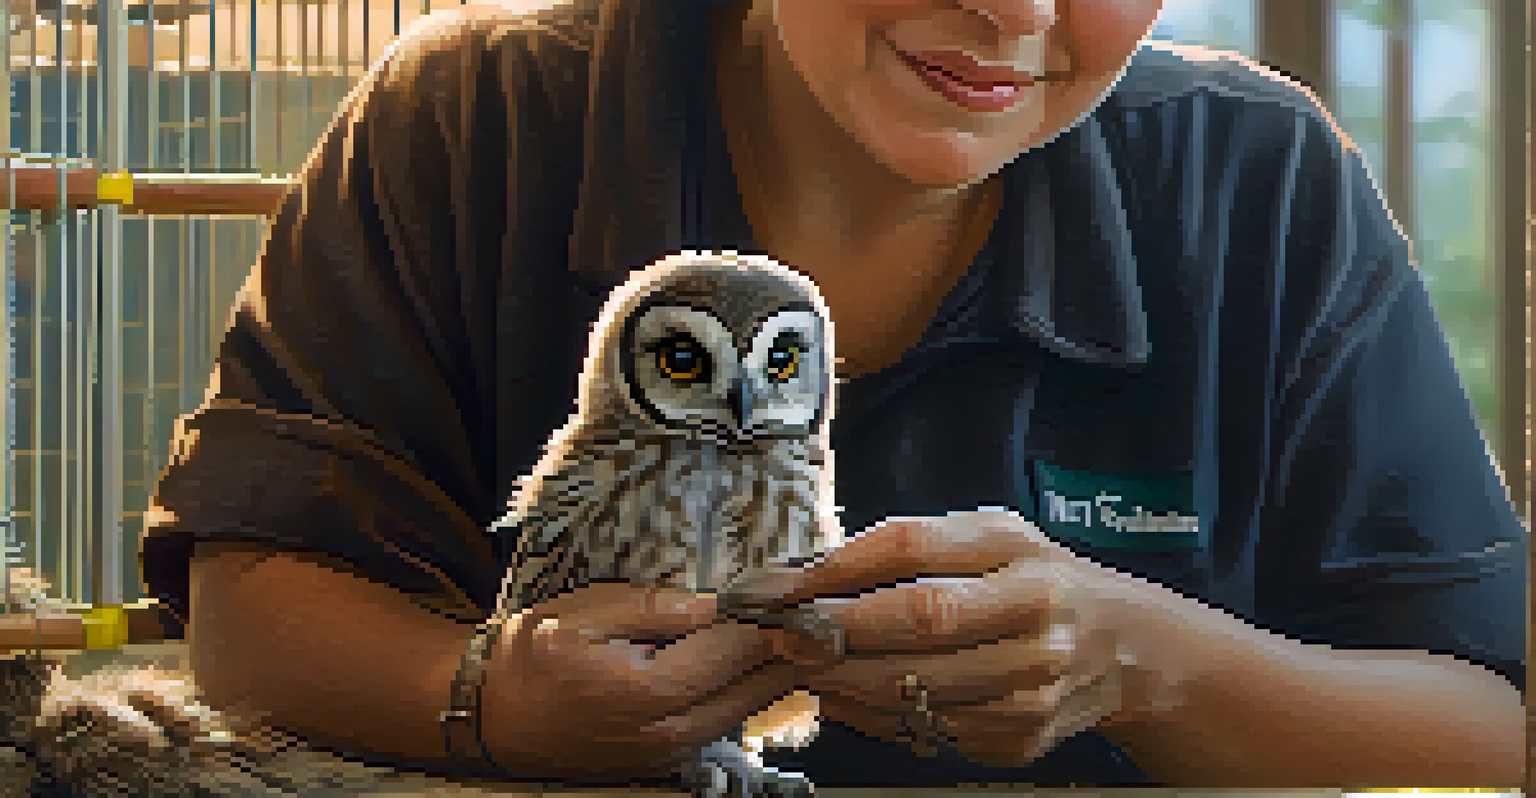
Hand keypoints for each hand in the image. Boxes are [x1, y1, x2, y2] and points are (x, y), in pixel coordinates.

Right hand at [481, 581, 840, 778]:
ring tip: (800, 626)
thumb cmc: (533, 656)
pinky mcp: (670, 758)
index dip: (780, 618)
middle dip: (793, 647)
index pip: (739, 651)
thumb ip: (658, 608)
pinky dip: (749, 690)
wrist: (494, 715)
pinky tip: (757, 658)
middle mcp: (670, 731)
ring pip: (751, 709)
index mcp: (651, 691)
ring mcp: (672, 751)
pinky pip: (727, 722)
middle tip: (822, 607)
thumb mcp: (588, 612)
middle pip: (760, 687)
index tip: (810, 591)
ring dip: (776, 669)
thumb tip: (719, 601)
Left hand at [719, 510, 1193, 767]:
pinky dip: (875, 714)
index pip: (914, 547)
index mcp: (1016, 549)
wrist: (1122, 647)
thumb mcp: (987, 538)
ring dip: (843, 679)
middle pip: (918, 619)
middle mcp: (1034, 611)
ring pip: (917, 686)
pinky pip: (928, 728)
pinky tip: (847, 697)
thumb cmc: (1030, 580)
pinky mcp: (1023, 733)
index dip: (839, 566)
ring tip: (801, 665)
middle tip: (778, 632)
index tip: (779, 583)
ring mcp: (1034, 680)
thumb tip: (810, 572)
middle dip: (835, 629)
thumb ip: (909, 546)